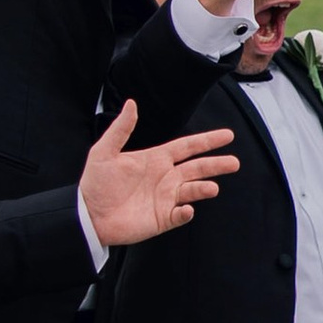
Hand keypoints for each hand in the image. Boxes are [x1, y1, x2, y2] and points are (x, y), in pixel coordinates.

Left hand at [78, 100, 236, 244]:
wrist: (87, 215)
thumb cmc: (95, 183)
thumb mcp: (104, 151)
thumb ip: (121, 129)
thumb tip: (132, 103)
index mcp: (156, 159)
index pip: (187, 147)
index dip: (207, 141)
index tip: (227, 135)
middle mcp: (165, 178)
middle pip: (198, 168)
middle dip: (217, 165)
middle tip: (234, 163)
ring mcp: (165, 199)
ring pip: (193, 191)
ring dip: (204, 188)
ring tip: (212, 187)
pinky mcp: (162, 219)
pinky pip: (180, 215)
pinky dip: (186, 212)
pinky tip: (186, 208)